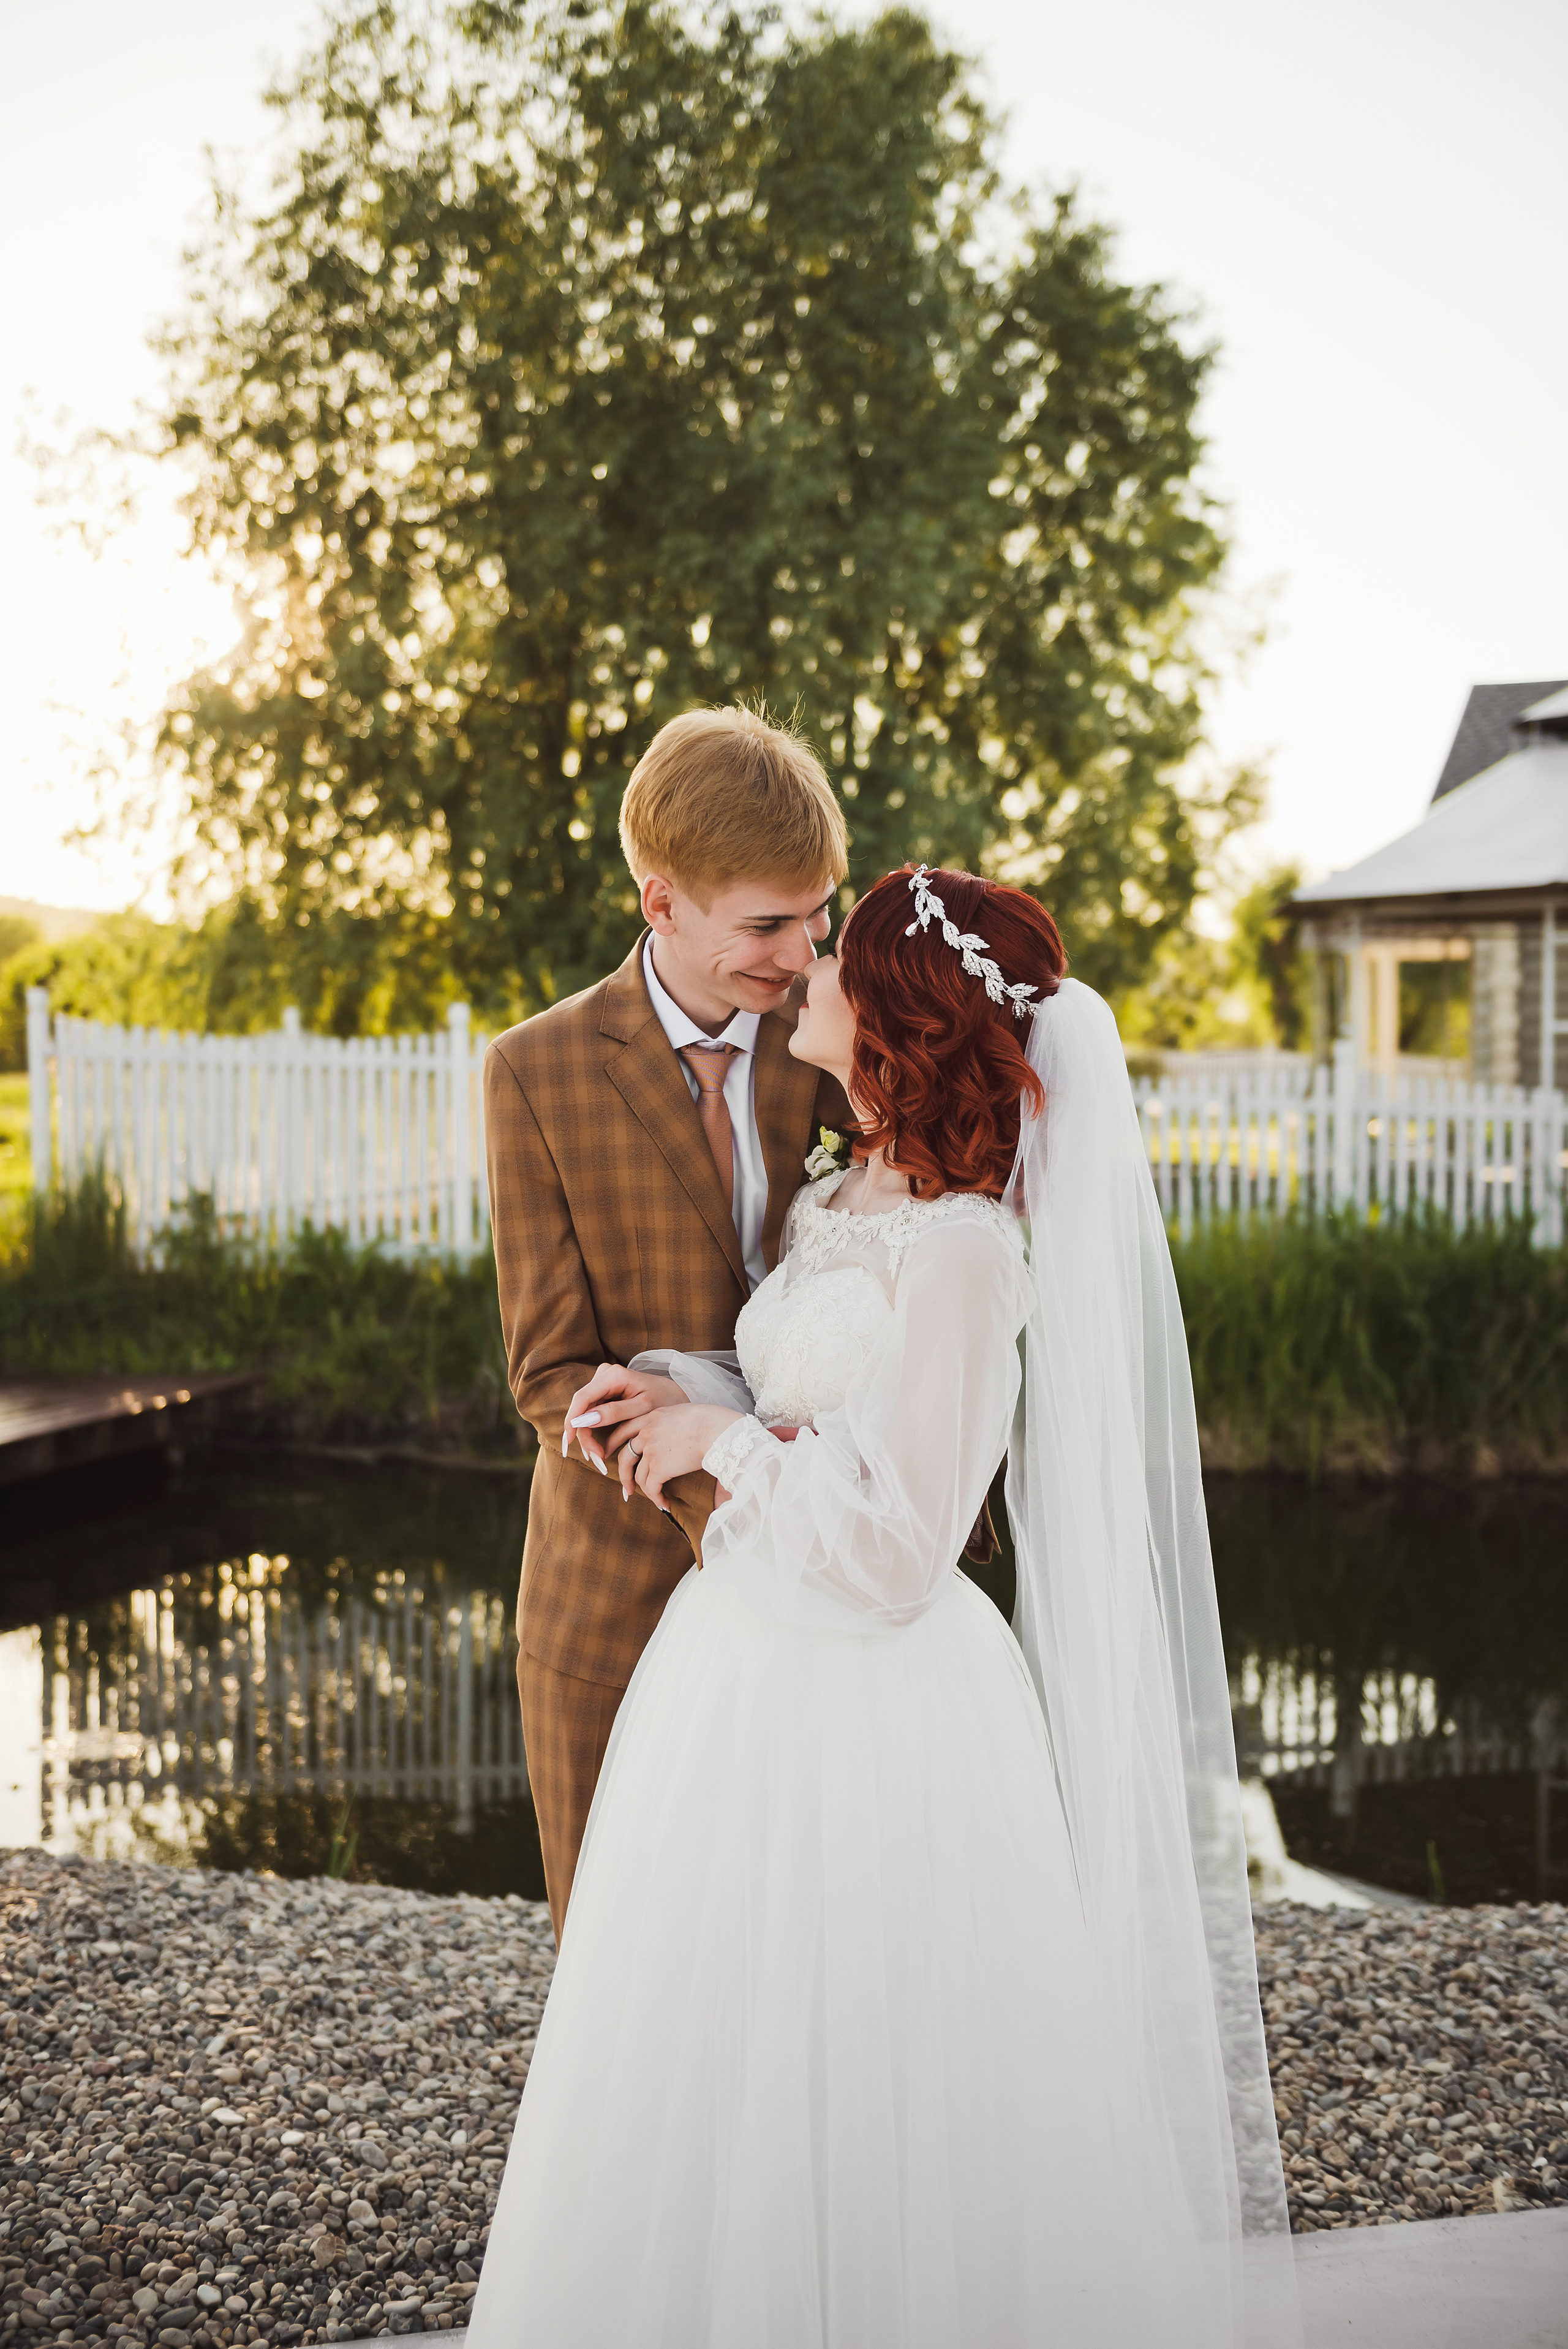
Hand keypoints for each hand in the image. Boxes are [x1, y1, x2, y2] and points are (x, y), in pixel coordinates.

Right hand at [562, 1364, 688, 1472]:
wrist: (675, 1395)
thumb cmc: (664, 1400)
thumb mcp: (643, 1409)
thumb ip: (615, 1412)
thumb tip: (585, 1420)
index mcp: (615, 1375)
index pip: (582, 1398)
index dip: (572, 1421)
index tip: (569, 1443)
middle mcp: (604, 1374)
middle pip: (581, 1407)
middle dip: (584, 1435)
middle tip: (596, 1459)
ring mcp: (602, 1382)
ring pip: (584, 1412)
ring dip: (587, 1435)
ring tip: (598, 1457)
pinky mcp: (603, 1391)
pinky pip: (590, 1412)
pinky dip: (592, 1430)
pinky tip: (598, 1447)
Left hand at [619, 1405, 742, 1510]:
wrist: (716, 1429)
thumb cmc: (709, 1420)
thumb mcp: (682, 1412)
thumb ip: (670, 1422)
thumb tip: (675, 1434)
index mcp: (650, 1416)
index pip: (624, 1430)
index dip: (615, 1445)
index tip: (612, 1455)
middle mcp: (646, 1432)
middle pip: (624, 1456)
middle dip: (622, 1474)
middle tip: (627, 1486)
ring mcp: (650, 1450)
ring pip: (637, 1476)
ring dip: (643, 1490)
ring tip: (653, 1497)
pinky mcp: (659, 1467)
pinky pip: (651, 1488)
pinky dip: (656, 1498)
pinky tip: (664, 1503)